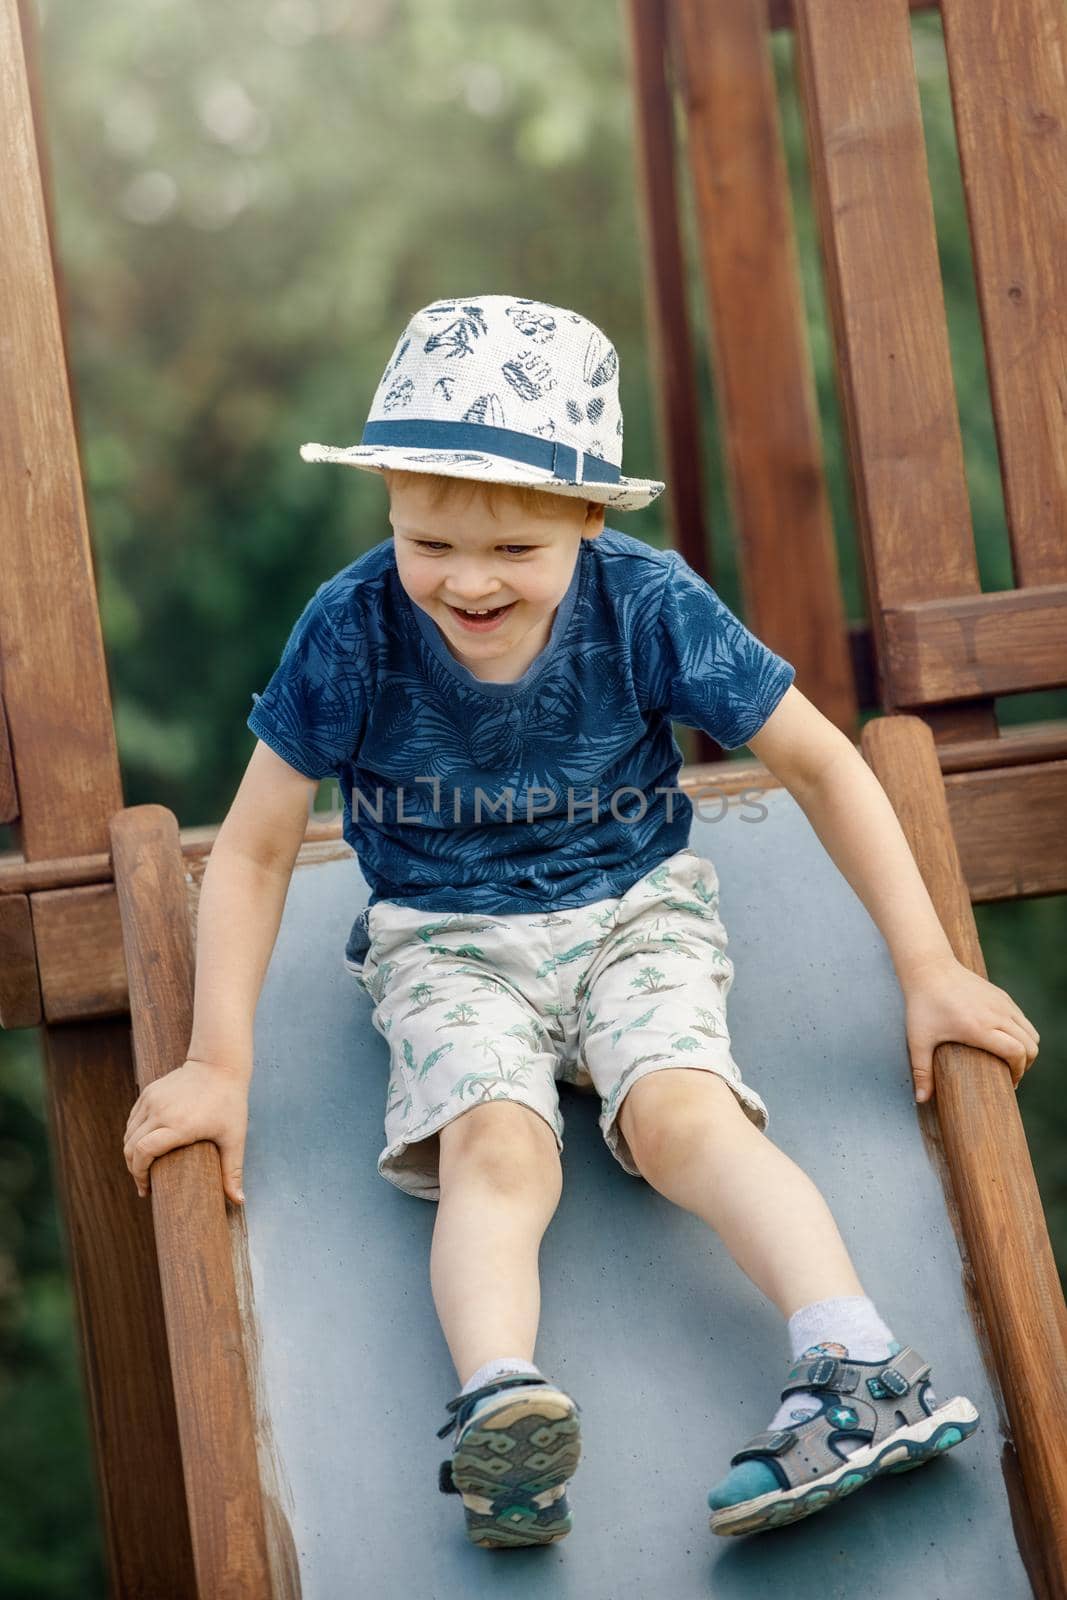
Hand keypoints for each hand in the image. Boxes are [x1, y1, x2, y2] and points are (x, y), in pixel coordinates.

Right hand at [123, 1058, 249, 1204]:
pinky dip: (133, 1135)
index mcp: (179, 1125)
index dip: (139, 1174)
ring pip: (128, 1133)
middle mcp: (160, 1112)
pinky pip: (133, 1119)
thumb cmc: (229, 1102)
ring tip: (143, 1167)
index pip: (143, 1152)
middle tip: (144, 1184)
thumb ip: (233, 1171)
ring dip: (131, 1152)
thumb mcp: (234, 1138)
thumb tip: (239, 1201)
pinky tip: (144, 1145)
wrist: (219, 1064)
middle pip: (130, 1146)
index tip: (146, 1190)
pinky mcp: (149, 1092)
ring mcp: (152, 1100)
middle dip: (133, 1169)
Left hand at [902, 955, 1039, 1104]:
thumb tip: (920, 1099)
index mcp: (980, 1028)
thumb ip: (921, 1071)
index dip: (1018, 1072)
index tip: (1009, 1083)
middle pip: (1030, 1044)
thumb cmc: (922, 1004)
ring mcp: (1002, 1003)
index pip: (1017, 1052)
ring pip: (1030, 1031)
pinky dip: (1021, 1032)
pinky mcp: (1001, 995)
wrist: (929, 968)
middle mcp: (996, 1015)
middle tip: (1011, 1076)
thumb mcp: (918, 1039)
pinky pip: (1022, 1018)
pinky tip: (1004, 1040)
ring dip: (1026, 1048)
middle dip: (1025, 1064)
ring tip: (1010, 1060)